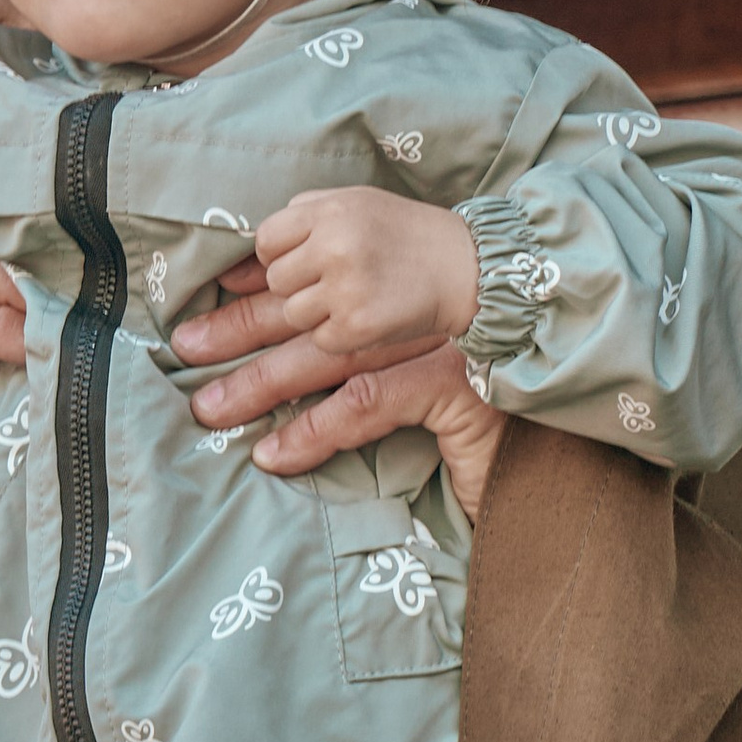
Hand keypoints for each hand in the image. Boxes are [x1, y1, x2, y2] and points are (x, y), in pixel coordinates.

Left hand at [173, 255, 504, 514]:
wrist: (555, 436)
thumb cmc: (487, 408)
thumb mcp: (421, 372)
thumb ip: (364, 360)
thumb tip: (287, 365)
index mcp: (403, 298)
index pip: (320, 286)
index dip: (264, 291)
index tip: (216, 296)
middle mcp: (415, 313)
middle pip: (311, 314)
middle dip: (243, 330)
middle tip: (186, 348)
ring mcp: (433, 344)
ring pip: (327, 357)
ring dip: (262, 382)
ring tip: (210, 408)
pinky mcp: (449, 386)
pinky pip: (364, 405)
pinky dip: (313, 431)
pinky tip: (272, 454)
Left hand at [251, 188, 478, 353]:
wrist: (467, 267)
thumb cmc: (403, 233)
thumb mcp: (353, 206)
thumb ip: (295, 223)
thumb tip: (230, 274)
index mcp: (329, 211)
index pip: (266, 241)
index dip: (282, 254)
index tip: (310, 258)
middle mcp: (333, 247)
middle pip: (276, 280)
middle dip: (300, 283)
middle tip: (340, 278)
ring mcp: (345, 289)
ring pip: (292, 314)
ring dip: (317, 312)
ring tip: (357, 295)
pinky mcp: (358, 328)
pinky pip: (320, 340)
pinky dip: (339, 334)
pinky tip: (369, 315)